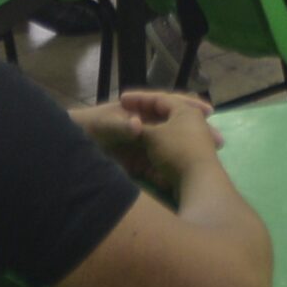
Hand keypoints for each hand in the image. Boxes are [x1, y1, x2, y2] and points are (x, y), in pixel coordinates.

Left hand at [75, 91, 221, 184]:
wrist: (68, 153)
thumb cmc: (85, 129)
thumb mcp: (101, 125)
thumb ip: (119, 125)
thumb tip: (138, 124)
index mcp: (140, 111)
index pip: (169, 104)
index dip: (189, 106)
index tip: (208, 111)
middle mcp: (146, 126)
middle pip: (175, 128)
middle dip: (197, 134)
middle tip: (218, 141)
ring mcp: (143, 145)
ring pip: (171, 149)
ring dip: (186, 157)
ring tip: (207, 164)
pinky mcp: (137, 164)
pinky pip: (158, 168)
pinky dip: (168, 175)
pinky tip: (180, 182)